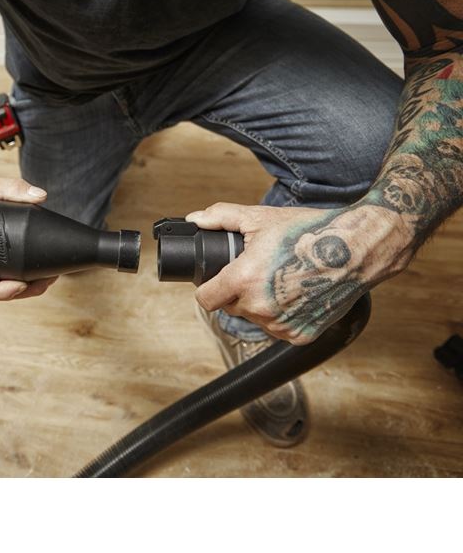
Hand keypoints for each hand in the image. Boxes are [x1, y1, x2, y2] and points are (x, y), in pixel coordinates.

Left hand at [187, 201, 412, 343]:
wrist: (358, 249)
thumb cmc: (310, 231)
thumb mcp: (261, 217)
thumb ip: (222, 217)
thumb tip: (195, 219)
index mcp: (244, 280)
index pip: (205, 300)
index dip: (208, 288)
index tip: (216, 280)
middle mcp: (260, 308)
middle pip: (231, 307)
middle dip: (237, 291)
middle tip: (257, 270)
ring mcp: (281, 325)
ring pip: (254, 318)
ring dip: (258, 304)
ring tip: (279, 278)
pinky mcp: (300, 335)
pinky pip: (278, 327)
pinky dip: (281, 314)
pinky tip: (294, 293)